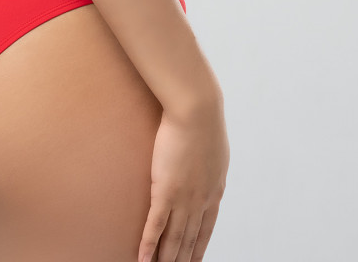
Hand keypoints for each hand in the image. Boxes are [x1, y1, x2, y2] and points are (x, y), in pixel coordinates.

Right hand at [137, 103, 228, 261]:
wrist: (197, 110)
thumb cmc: (204, 120)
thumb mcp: (214, 148)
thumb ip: (209, 163)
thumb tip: (208, 166)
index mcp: (214, 190)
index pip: (206, 229)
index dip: (198, 249)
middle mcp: (201, 201)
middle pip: (189, 239)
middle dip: (181, 260)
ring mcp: (183, 198)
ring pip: (173, 238)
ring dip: (166, 259)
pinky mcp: (165, 190)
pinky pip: (155, 225)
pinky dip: (148, 245)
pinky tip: (143, 259)